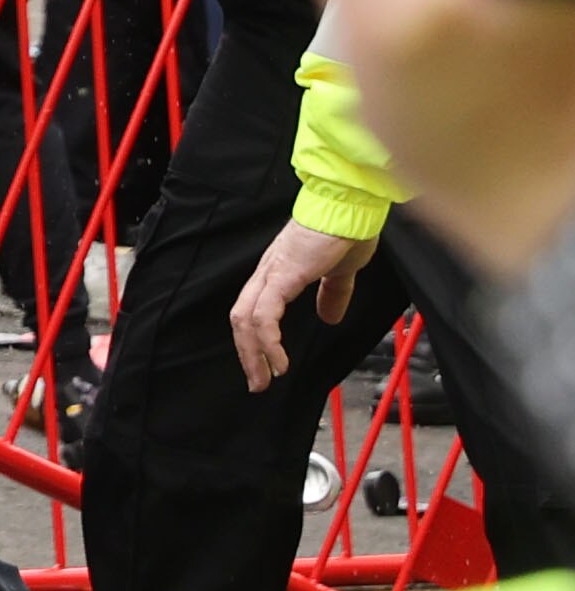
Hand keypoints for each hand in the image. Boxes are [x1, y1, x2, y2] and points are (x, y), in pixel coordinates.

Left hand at [232, 219, 373, 390]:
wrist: (351, 208)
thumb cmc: (346, 231)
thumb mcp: (339, 272)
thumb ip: (331, 293)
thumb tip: (330, 316)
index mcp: (277, 273)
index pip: (253, 310)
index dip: (254, 339)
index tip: (265, 365)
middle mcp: (267, 274)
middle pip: (241, 319)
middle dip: (247, 354)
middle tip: (258, 382)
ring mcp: (272, 274)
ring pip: (246, 319)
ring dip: (253, 354)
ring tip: (266, 377)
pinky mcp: (283, 275)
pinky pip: (265, 314)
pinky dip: (268, 341)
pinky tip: (280, 360)